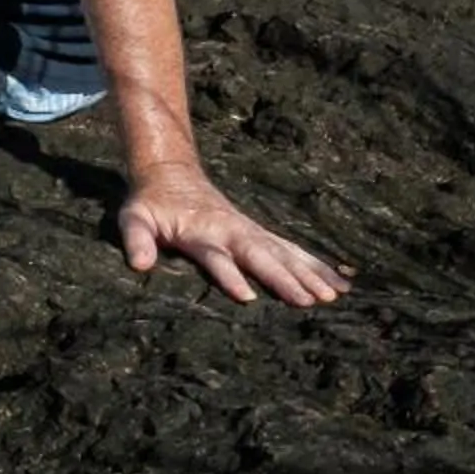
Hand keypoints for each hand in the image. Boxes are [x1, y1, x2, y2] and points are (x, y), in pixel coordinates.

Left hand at [118, 163, 348, 307]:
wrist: (172, 173)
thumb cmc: (151, 203)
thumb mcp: (134, 217)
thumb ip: (136, 239)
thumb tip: (139, 265)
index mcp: (202, 231)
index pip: (217, 256)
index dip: (229, 275)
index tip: (248, 297)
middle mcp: (232, 230)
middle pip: (261, 256)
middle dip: (286, 277)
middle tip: (311, 300)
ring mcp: (250, 230)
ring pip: (284, 252)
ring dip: (309, 272)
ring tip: (334, 295)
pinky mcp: (259, 234)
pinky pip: (292, 250)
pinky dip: (316, 264)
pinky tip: (339, 282)